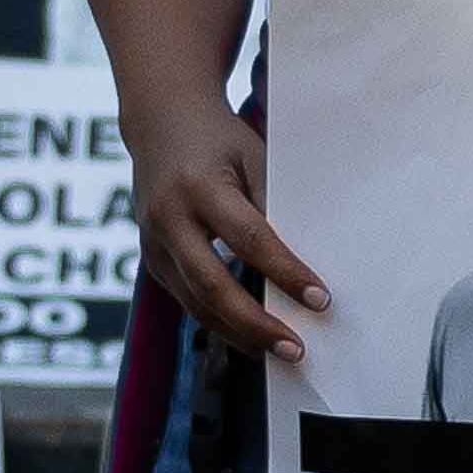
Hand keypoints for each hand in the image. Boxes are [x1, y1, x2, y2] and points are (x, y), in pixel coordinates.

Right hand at [124, 92, 328, 363]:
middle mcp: (168, 218)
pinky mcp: (151, 259)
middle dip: (256, 325)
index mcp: (199, 186)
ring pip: (195, 303)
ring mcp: (153, 242)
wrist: (160, 121)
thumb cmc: (219, 139)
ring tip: (278, 351)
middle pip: (212, 286)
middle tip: (295, 349)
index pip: (249, 239)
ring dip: (238, 334)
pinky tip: (249, 336)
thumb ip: (272, 205)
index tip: (320, 299)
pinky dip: (218, 321)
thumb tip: (304, 263)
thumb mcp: (253, 156)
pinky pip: (186, 299)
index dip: (285, 273)